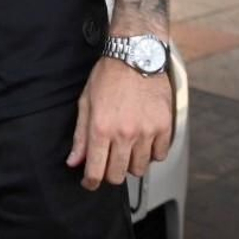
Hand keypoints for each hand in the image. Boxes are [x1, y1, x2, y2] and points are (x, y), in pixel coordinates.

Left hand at [67, 56, 173, 188]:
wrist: (135, 56)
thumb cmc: (108, 75)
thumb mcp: (86, 102)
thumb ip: (80, 135)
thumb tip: (74, 161)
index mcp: (101, 128)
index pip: (95, 171)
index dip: (90, 182)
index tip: (90, 182)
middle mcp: (125, 134)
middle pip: (118, 175)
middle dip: (110, 174)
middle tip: (108, 162)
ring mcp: (147, 132)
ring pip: (140, 169)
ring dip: (131, 163)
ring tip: (127, 148)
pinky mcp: (165, 127)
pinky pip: (160, 156)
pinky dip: (151, 153)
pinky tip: (144, 141)